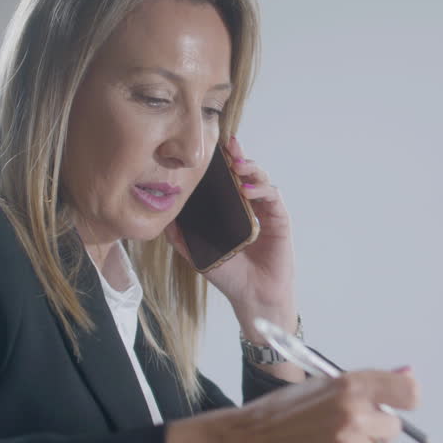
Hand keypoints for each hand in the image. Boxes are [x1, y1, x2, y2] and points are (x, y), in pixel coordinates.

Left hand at [164, 135, 294, 329]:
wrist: (252, 296)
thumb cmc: (230, 276)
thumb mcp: (198, 254)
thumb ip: (181, 237)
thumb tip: (162, 219)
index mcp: (231, 211)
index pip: (227, 181)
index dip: (222, 163)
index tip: (213, 149)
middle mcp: (250, 207)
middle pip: (246, 173)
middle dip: (237, 156)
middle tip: (228, 146)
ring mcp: (266, 212)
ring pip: (261, 180)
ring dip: (251, 168)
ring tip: (237, 166)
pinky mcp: (280, 220)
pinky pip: (272, 197)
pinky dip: (261, 189)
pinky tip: (248, 189)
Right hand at [223, 369, 419, 442]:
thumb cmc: (280, 414)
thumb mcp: (321, 386)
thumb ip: (363, 386)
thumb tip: (406, 377)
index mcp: (350, 386)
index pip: (407, 392)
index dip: (405, 400)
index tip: (398, 405)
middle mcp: (355, 415)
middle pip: (393, 427)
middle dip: (374, 430)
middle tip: (342, 429)